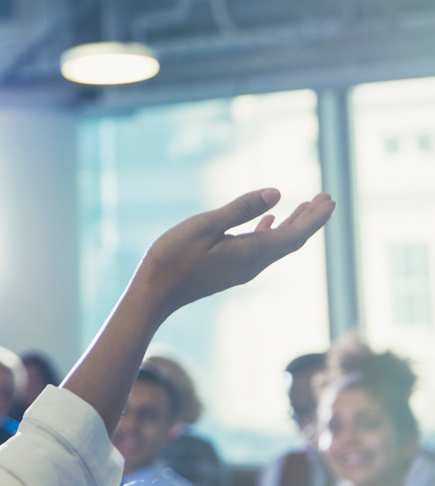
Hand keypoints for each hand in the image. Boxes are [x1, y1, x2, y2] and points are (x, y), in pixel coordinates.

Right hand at [132, 188, 335, 320]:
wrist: (154, 292)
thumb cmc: (174, 256)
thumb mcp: (205, 226)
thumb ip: (241, 209)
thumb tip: (277, 194)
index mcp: (251, 253)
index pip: (295, 234)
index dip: (315, 217)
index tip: (330, 199)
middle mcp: (253, 264)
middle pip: (292, 240)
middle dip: (310, 219)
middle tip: (326, 198)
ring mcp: (242, 269)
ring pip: (278, 245)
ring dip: (293, 224)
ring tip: (305, 206)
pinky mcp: (230, 270)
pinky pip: (261, 249)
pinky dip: (271, 232)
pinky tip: (268, 222)